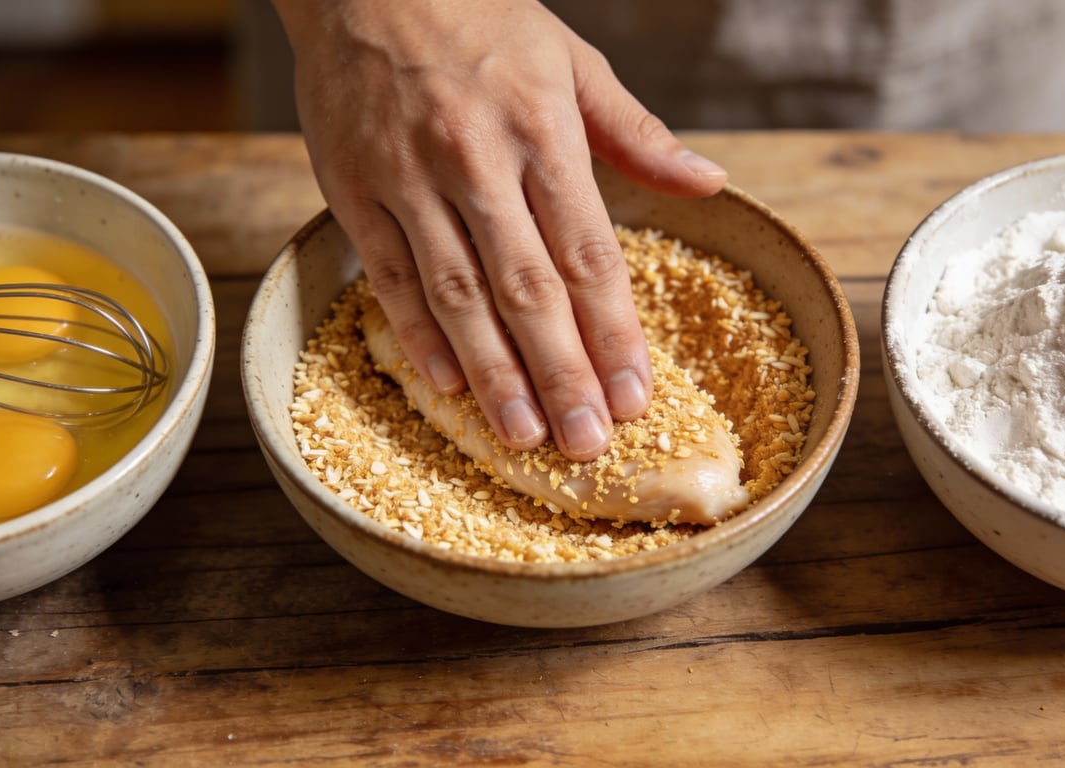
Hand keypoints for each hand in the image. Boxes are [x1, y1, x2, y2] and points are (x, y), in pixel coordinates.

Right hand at [273, 0, 728, 460]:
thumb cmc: (479, 18)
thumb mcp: (572, 60)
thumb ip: (637, 131)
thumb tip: (710, 183)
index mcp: (541, 129)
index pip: (589, 252)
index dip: (614, 331)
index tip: (636, 394)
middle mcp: (477, 160)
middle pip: (528, 288)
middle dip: (563, 372)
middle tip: (589, 443)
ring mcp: (409, 179)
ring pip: (458, 294)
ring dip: (494, 373)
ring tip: (525, 437)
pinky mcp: (353, 191)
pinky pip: (389, 276)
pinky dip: (419, 335)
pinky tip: (448, 386)